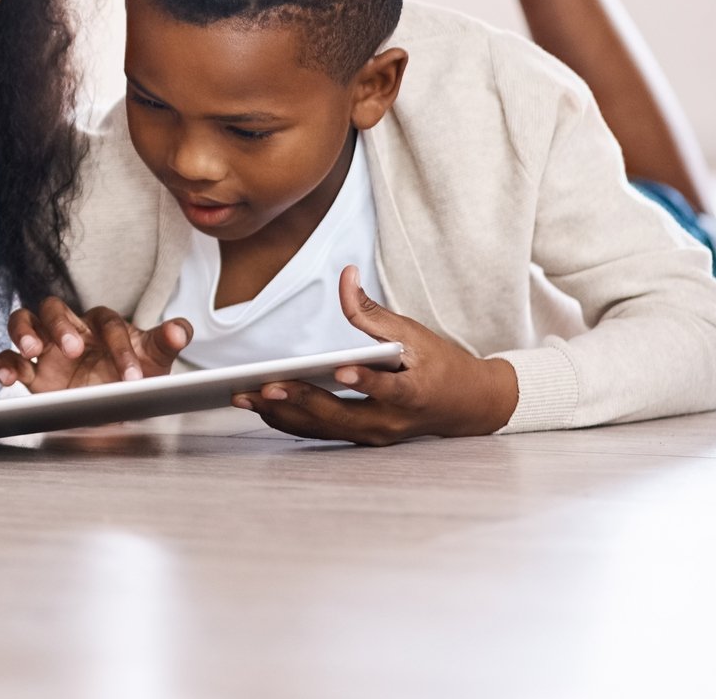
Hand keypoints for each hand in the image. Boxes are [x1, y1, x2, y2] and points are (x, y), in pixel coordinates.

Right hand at [0, 297, 192, 392]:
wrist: (114, 407)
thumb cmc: (131, 374)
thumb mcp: (153, 362)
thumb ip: (166, 342)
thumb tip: (181, 330)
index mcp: (101, 324)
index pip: (107, 323)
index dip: (120, 348)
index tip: (131, 378)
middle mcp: (70, 330)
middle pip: (54, 308)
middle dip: (62, 327)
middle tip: (73, 349)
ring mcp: (46, 348)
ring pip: (24, 321)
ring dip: (25, 331)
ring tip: (31, 349)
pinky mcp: (30, 371)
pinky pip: (7, 357)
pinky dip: (4, 363)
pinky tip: (8, 376)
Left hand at [232, 266, 518, 445]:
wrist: (469, 407)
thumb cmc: (440, 365)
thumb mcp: (414, 332)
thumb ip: (373, 311)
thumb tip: (345, 276)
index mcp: (413, 393)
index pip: (389, 390)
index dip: (367, 383)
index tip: (343, 371)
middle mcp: (391, 422)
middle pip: (341, 416)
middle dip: (300, 401)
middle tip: (264, 387)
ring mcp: (375, 436)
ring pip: (325, 429)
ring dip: (284, 414)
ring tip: (246, 397)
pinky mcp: (363, 439)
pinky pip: (322, 432)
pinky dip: (291, 420)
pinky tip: (262, 406)